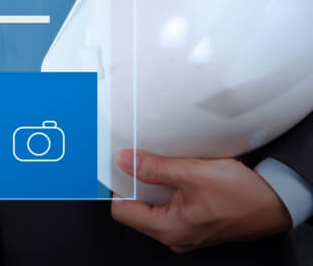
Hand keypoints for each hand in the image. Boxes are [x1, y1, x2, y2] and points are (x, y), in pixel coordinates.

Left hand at [110, 149, 291, 252]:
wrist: (278, 200)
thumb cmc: (243, 194)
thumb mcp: (193, 174)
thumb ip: (155, 168)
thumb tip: (125, 161)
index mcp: (168, 229)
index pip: (122, 210)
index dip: (118, 185)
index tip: (121, 165)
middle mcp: (174, 235)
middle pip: (136, 208)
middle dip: (135, 183)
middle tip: (139, 159)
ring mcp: (185, 231)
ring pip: (154, 206)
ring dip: (153, 184)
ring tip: (159, 164)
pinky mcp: (196, 223)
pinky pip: (170, 206)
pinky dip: (169, 189)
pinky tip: (175, 173)